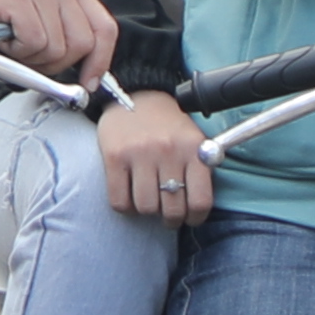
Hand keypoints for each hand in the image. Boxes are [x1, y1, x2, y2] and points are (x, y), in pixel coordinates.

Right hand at [0, 0, 117, 81]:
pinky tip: (1, 39)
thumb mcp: (39, 32)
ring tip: (10, 43)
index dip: (99, 62)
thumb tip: (88, 80)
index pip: (104, 29)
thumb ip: (66, 45)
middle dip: (54, 63)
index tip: (87, 83)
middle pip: (81, 44)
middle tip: (27, 56)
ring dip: (29, 58)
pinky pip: (33, 43)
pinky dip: (14, 52)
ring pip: (56, 48)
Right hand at [94, 88, 212, 225]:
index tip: (190, 218)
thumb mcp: (193, 140)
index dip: (196, 218)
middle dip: (171, 219)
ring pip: (146, 207)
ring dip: (147, 212)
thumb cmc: (168, 126)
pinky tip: (130, 196)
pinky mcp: (114, 156)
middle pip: (172, 209)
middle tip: (168, 214)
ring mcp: (140, 153)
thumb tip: (199, 207)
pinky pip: (119, 200)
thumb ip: (201, 169)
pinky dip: (125, 206)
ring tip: (149, 203)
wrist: (137, 94)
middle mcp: (168, 150)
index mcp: (193, 148)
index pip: (200, 201)